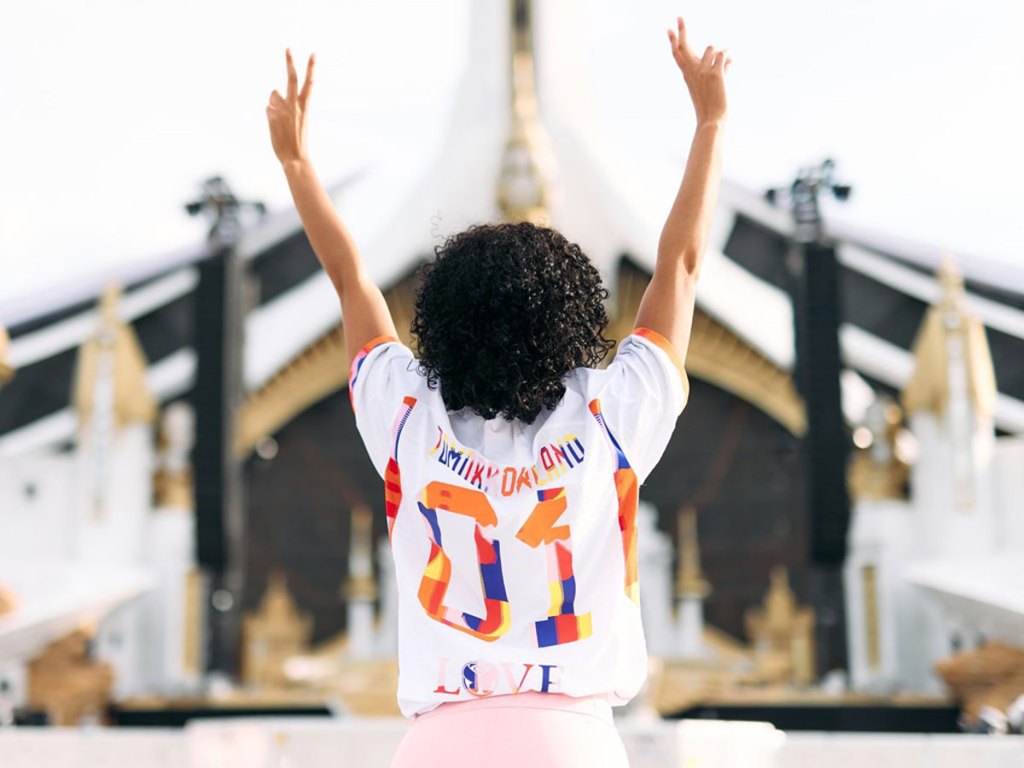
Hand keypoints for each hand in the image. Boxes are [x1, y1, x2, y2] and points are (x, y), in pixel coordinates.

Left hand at [266, 48, 314, 164]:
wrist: (295, 158)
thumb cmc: (298, 140)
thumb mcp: (298, 120)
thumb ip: (287, 104)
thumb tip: (273, 92)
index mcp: (306, 107)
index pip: (310, 83)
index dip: (311, 67)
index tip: (313, 53)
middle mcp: (295, 105)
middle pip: (292, 79)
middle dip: (290, 62)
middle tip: (287, 48)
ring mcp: (283, 110)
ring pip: (273, 94)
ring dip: (274, 101)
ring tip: (281, 118)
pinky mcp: (272, 116)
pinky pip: (268, 109)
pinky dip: (270, 116)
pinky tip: (276, 127)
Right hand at [667, 17, 729, 126]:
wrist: (713, 118)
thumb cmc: (711, 105)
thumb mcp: (711, 85)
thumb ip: (719, 69)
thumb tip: (730, 58)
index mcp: (688, 75)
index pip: (678, 54)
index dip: (674, 41)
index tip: (669, 29)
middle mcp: (692, 72)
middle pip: (684, 46)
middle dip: (682, 30)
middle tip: (679, 16)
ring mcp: (702, 72)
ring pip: (711, 48)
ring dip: (719, 54)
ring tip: (724, 65)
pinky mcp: (715, 73)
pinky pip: (723, 55)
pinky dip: (728, 57)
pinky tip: (731, 63)